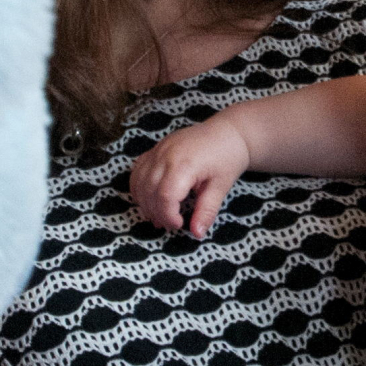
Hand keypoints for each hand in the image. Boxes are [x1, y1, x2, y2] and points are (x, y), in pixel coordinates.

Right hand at [130, 116, 251, 236]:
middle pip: (149, 191)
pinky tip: (149, 198)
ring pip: (139, 181)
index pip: (165, 196)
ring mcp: (159, 150)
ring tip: (158, 215)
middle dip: (156, 213)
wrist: (228, 131)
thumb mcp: (221, 187)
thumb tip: (197, 233)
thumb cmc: (227, 157)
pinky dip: (138, 186)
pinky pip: (138, 169)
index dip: (168, 216)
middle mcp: (166, 155)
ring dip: (144, 202)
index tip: (178, 225)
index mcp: (184, 165)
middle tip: (169, 224)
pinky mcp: (156, 148)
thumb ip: (206, 211)